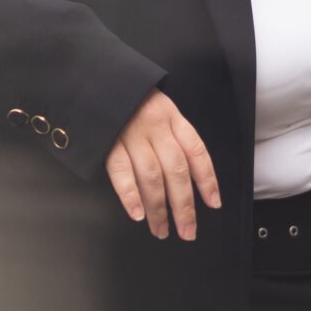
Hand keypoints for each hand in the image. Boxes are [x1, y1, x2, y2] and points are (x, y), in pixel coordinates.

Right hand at [104, 89, 220, 240]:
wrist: (96, 79)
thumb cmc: (131, 100)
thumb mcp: (159, 109)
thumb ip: (172, 136)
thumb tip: (188, 178)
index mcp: (172, 117)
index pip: (197, 152)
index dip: (207, 179)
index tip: (214, 204)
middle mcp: (155, 126)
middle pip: (176, 170)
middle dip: (184, 206)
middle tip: (188, 232)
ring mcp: (131, 134)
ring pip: (151, 176)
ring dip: (158, 208)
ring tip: (161, 230)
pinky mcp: (108, 141)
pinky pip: (121, 172)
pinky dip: (130, 195)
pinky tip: (137, 214)